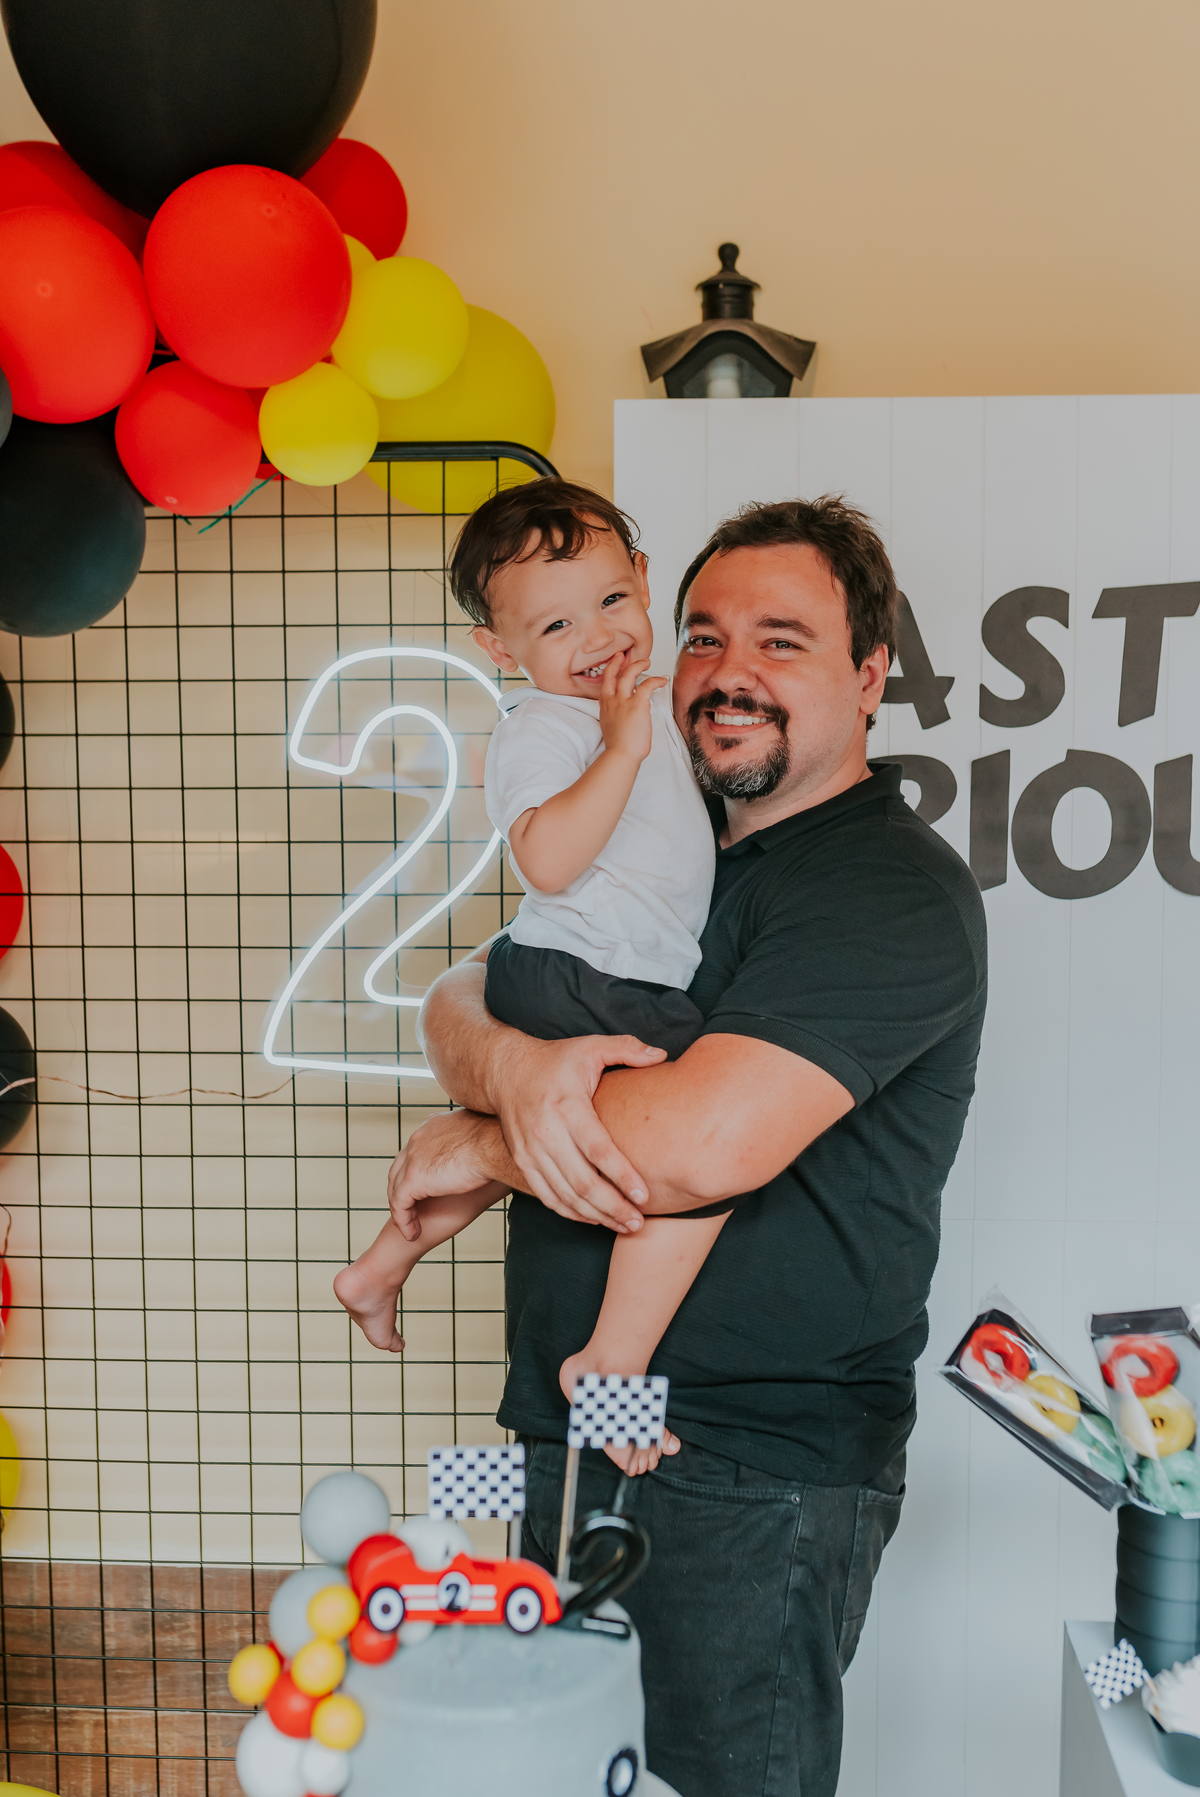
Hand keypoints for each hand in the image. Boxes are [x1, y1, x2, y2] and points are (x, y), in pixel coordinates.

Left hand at [387, 1112, 506, 1237]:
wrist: (495, 1143)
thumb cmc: (500, 1139)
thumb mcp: (483, 1137)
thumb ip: (476, 1144)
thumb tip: (494, 1152)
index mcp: (433, 1126)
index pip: (415, 1150)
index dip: (417, 1172)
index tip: (426, 1189)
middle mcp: (418, 1139)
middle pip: (400, 1169)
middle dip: (402, 1191)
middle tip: (411, 1211)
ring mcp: (413, 1158)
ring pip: (397, 1188)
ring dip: (403, 1211)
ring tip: (412, 1228)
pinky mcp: (413, 1179)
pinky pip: (400, 1204)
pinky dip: (405, 1221)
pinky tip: (414, 1234)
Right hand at [491, 1032, 666, 1230]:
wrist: (504, 1071)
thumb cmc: (554, 1060)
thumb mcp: (589, 1046)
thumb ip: (626, 1048)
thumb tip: (663, 1055)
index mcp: (567, 1105)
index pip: (597, 1149)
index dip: (621, 1175)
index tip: (644, 1195)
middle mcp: (546, 1132)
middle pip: (581, 1181)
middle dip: (612, 1206)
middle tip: (639, 1222)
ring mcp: (531, 1151)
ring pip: (565, 1194)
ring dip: (595, 1215)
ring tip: (624, 1226)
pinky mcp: (522, 1162)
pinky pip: (547, 1196)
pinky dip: (571, 1212)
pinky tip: (595, 1219)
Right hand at [598, 651, 666, 763]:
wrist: (621, 755)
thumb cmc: (619, 747)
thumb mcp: (612, 728)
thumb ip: (618, 717)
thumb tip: (630, 716)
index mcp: (605, 707)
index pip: (605, 683)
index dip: (610, 670)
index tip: (615, 663)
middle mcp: (612, 701)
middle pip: (613, 674)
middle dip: (620, 662)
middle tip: (625, 656)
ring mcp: (623, 701)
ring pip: (629, 674)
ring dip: (638, 665)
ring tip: (646, 662)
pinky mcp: (637, 705)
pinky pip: (647, 685)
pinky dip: (656, 680)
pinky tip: (662, 680)